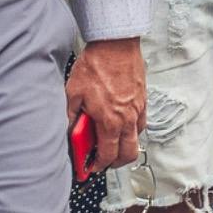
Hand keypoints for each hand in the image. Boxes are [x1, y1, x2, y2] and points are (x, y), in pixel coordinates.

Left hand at [69, 36, 145, 171]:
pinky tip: (120, 123)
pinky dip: (132, 130)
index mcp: (110, 121)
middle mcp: (127, 119)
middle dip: (116, 163)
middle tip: (103, 161)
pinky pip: (141, 123)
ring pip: (137, 139)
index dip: (98, 166)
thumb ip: (72, 117)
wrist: (115, 44)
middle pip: (128, 154)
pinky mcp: (142, 100)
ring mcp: (137, 110)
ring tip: (111, 141)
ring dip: (124, 146)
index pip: (107, 155)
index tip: (91, 167)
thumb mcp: (73, 93)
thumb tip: (70, 131)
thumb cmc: (95, 65)